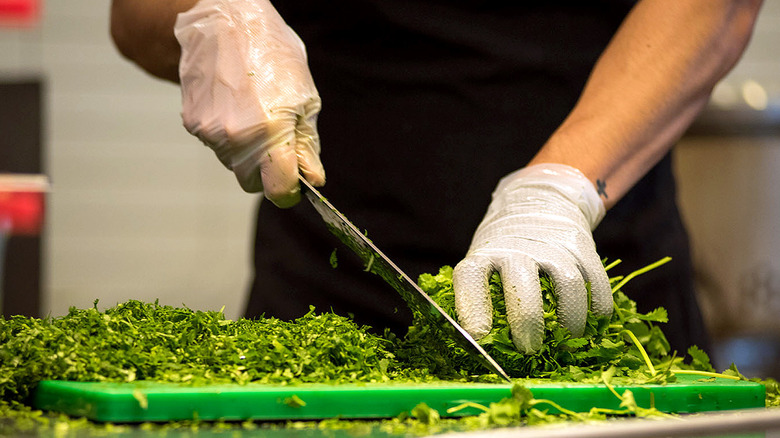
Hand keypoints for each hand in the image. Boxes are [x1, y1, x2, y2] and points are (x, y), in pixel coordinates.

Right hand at [174, 0, 323, 206]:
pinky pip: (216, 144)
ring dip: (246, 149)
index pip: (278, 191)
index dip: (289, 191)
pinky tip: (233, 103)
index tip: (295, 183)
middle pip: (252, 183)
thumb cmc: (271, 54)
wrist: (223, 22)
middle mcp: (236, 138)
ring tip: (252, 110)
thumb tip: (312, 179)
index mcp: (271, 132)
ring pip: (233, 163)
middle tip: (275, 138)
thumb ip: (307, 145)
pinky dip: (227, 133)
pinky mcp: (192, 124)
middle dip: (266, 170)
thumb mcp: (304, 97)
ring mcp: (210, 132)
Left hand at [453, 163, 612, 352]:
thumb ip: (485, 297)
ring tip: (567, 342)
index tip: (478, 336)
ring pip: (567, 284)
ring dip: (570, 320)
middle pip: (521, 287)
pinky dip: (598, 306)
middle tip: (529, 350)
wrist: (538, 201)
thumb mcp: (485, 262)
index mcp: (485, 253)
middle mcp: (516, 247)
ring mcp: (550, 244)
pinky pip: (594, 280)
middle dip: (527, 323)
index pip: (472, 278)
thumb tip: (483, 346)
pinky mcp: (580, 244)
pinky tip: (596, 324)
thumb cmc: (505, 249)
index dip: (473, 308)